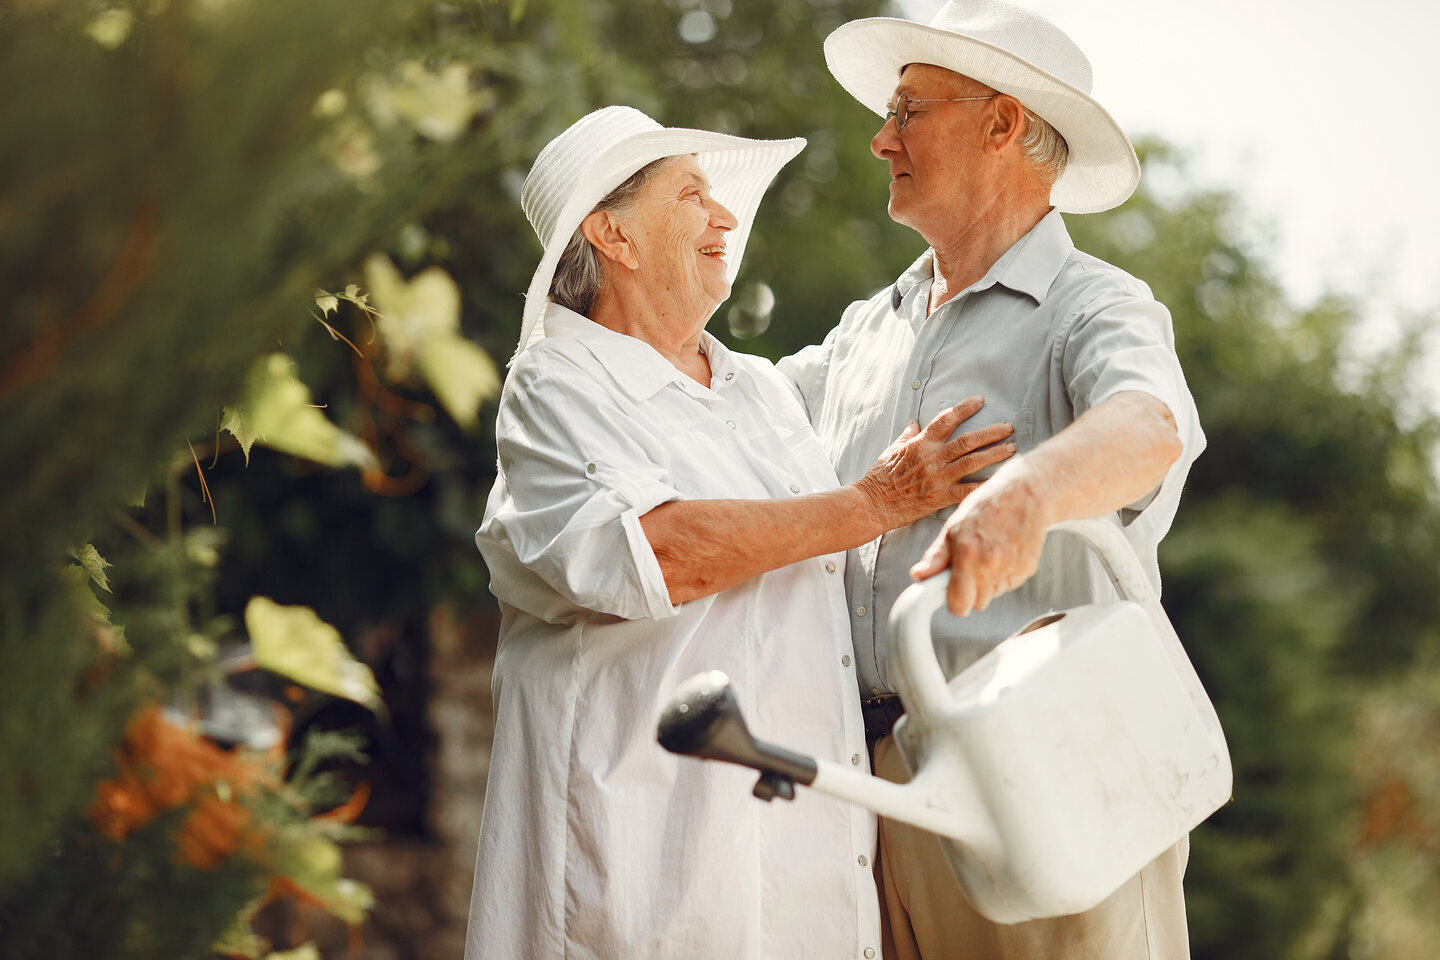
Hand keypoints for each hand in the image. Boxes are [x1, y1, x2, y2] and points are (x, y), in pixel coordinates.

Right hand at [854, 395, 1014, 528]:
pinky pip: (967, 490)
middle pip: (967, 440)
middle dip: (991, 432)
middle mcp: (932, 457)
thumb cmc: (880, 477)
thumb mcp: (891, 450)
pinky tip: (1000, 482)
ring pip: (972, 461)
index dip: (964, 408)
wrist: (872, 503)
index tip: (980, 400)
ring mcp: (938, 477)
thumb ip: (907, 435)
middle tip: (1009, 427)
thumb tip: (914, 422)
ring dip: (994, 454)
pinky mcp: (940, 497)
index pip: (946, 420)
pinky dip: (985, 486)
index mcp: (921, 443)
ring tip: (1012, 448)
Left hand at [909, 464, 1048, 616]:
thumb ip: (936, 556)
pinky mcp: (1027, 569)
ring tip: (987, 554)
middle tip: (969, 566)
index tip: (952, 592)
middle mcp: (990, 565)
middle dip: (970, 591)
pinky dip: (1003, 575)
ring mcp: (1011, 569)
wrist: (1026, 492)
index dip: (954, 602)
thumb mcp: (953, 527)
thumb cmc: (986, 506)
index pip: (959, 605)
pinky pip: (1009, 585)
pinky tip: (1002, 552)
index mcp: (967, 555)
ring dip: (987, 583)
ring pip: (993, 595)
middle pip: (977, 604)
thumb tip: (918, 576)